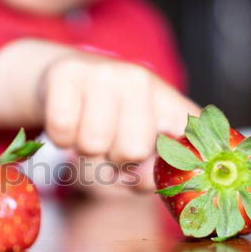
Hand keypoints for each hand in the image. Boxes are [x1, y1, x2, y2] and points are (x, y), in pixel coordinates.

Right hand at [39, 53, 199, 165]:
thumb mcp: (136, 147)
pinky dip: (60, 138)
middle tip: (110, 147)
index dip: (174, 166)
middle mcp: (140, 80)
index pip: (190, 138)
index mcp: (168, 101)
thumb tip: (143, 178)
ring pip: (92, 143)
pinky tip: (68, 124)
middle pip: (133, 150)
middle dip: (115, 161)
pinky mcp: (66, 73)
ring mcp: (103, 73)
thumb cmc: (107, 121)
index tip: (157, 172)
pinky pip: (62, 129)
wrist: (64, 78)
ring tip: (86, 132)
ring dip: (84, 150)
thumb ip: (150, 173)